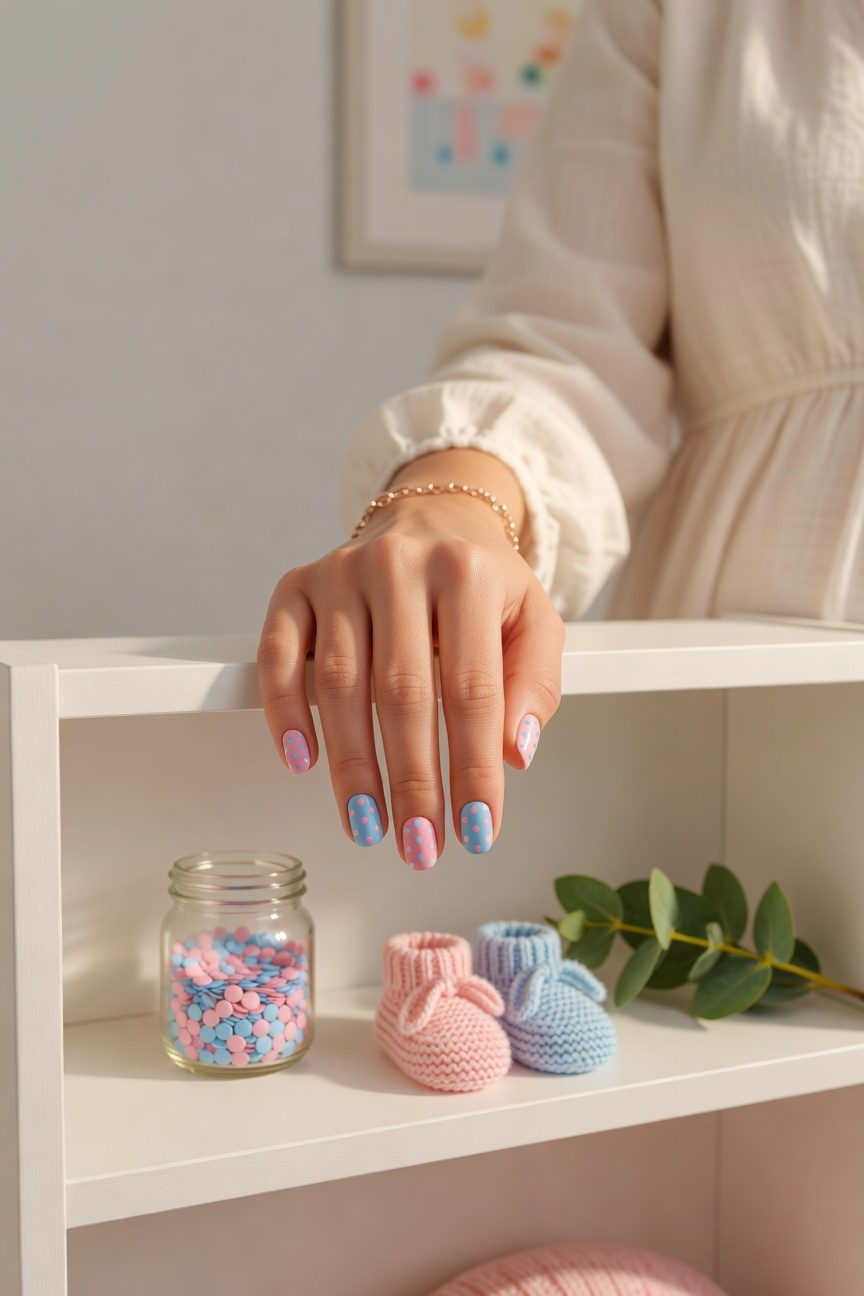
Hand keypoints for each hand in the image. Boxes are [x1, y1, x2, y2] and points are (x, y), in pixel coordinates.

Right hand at [256, 449, 565, 868]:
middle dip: (412, 782)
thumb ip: (534, 685)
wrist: (432, 519)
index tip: (477, 829)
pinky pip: (279, 654)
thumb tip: (514, 752)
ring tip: (367, 825)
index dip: (473, 768)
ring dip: (351, 767)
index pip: (472, 690)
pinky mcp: (296, 585)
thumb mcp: (534, 622)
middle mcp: (399, 567)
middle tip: (419, 846)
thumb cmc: (482, 584)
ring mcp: (340, 573)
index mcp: (466, 574)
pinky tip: (303, 761)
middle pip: (402, 693)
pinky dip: (284, 710)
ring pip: (338, 683)